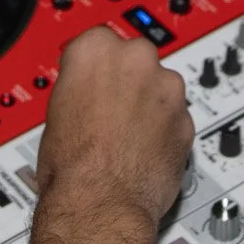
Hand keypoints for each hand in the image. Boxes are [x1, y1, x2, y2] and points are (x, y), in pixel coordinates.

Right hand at [33, 27, 193, 231]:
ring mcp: (167, 87)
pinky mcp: (187, 118)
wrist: (100, 202)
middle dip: (128, 80)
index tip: (94, 79)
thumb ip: (79, 88)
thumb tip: (86, 93)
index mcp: (95, 49)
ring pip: (161, 86)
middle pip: (136, 58)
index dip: (96, 66)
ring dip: (150, 104)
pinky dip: (166, 129)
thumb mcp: (55, 113)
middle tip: (111, 109)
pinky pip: (176, 117)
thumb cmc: (71, 164)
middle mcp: (135, 59)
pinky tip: (146, 150)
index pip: (98, 40)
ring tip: (128, 135)